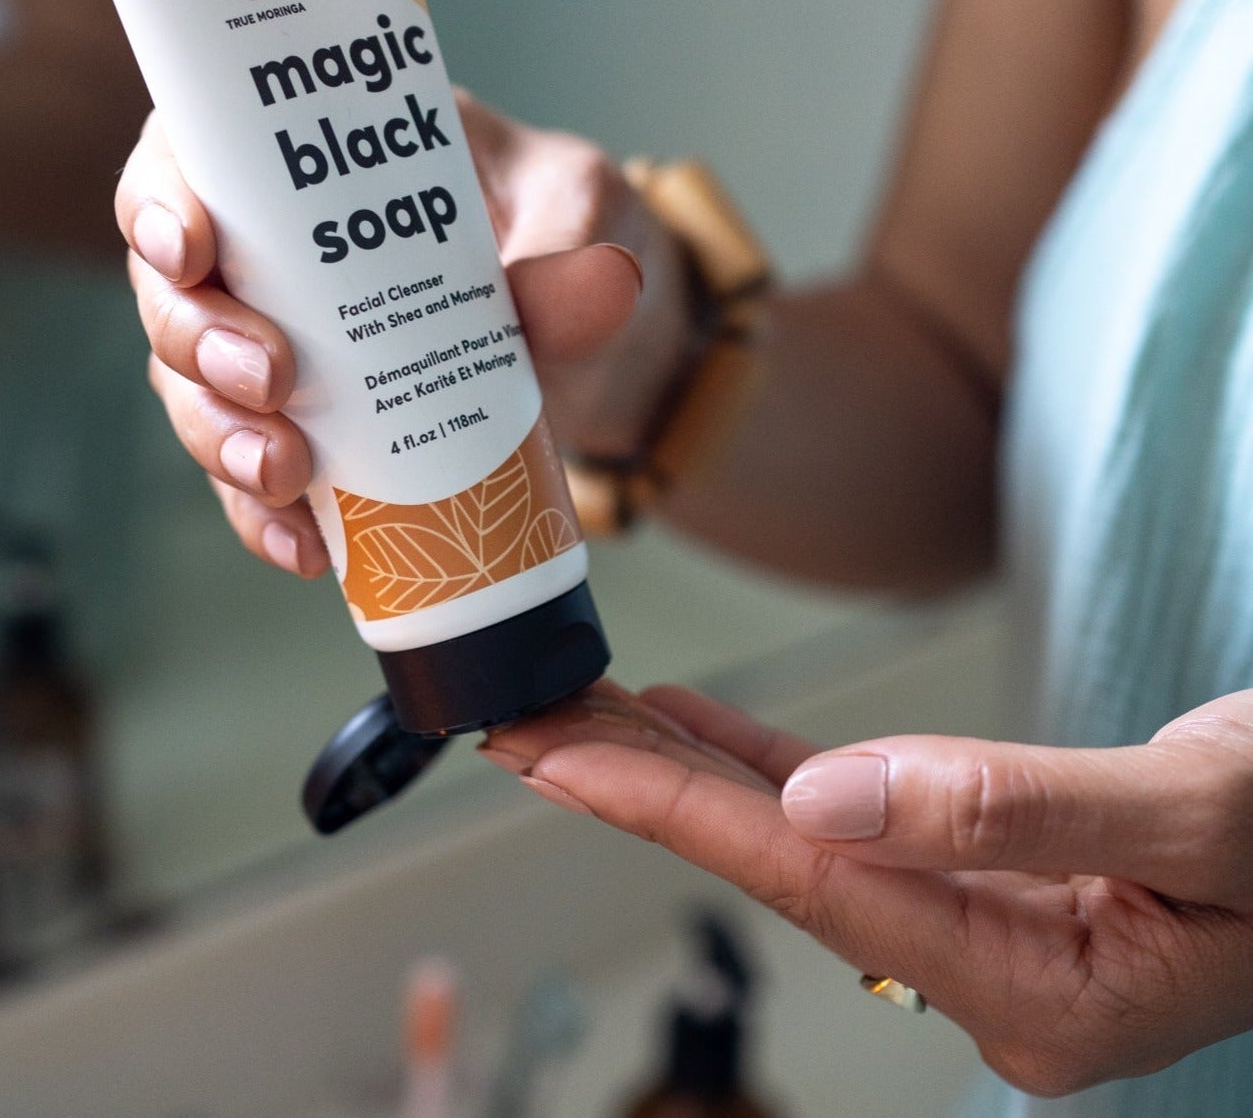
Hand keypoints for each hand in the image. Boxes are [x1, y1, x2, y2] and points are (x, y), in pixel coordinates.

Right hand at [113, 91, 672, 575]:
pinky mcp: (313, 430)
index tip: (190, 250)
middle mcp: (273, 253)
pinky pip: (256, 476)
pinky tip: (306, 547)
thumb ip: (574, 241)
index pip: (196, 158)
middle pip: (176, 292)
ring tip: (282, 477)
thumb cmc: (568, 230)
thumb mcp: (581, 207)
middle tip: (270, 382)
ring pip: (196, 391)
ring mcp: (284, 347)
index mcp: (318, 164)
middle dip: (196, 343)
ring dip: (219, 439)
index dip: (162, 201)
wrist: (604, 339)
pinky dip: (267, 516)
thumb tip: (600, 283)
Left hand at [481, 684, 1252, 1096]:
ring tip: (576, 713)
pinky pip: (842, 807)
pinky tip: (687, 723)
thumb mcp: (1192, 818)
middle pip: (776, 861)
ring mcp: (975, 918)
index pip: (809, 882)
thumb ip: (1014, 809)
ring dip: (682, 768)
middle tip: (517, 729)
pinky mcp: (975, 861)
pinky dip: (760, 761)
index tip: (559, 759)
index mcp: (1035, 988)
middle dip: (639, 790)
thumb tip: (827, 801)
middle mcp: (984, 966)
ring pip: (793, 830)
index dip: (673, 809)